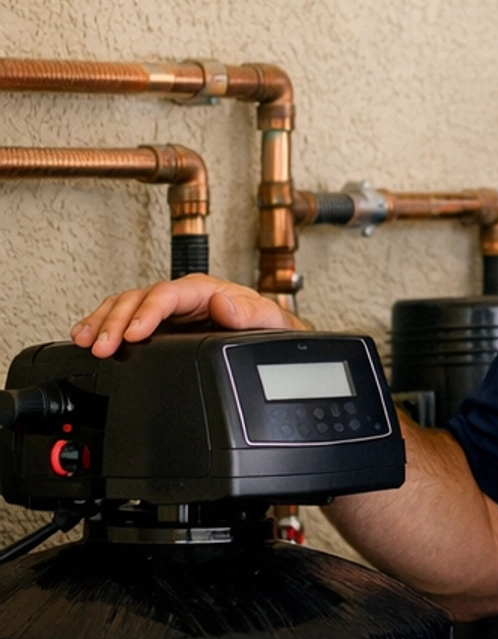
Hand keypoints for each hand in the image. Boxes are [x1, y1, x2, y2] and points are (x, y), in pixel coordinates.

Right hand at [71, 277, 299, 356]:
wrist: (270, 338)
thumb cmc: (267, 326)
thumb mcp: (269, 320)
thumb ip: (250, 313)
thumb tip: (222, 304)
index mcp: (205, 291)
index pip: (168, 295)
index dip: (148, 313)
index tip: (134, 334)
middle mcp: (182, 297)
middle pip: (138, 299)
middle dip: (116, 322)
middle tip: (101, 347)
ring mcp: (168, 310)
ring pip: (125, 306)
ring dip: (102, 322)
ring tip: (85, 341)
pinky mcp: (158, 323)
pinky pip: (124, 318)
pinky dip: (102, 324)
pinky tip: (86, 336)